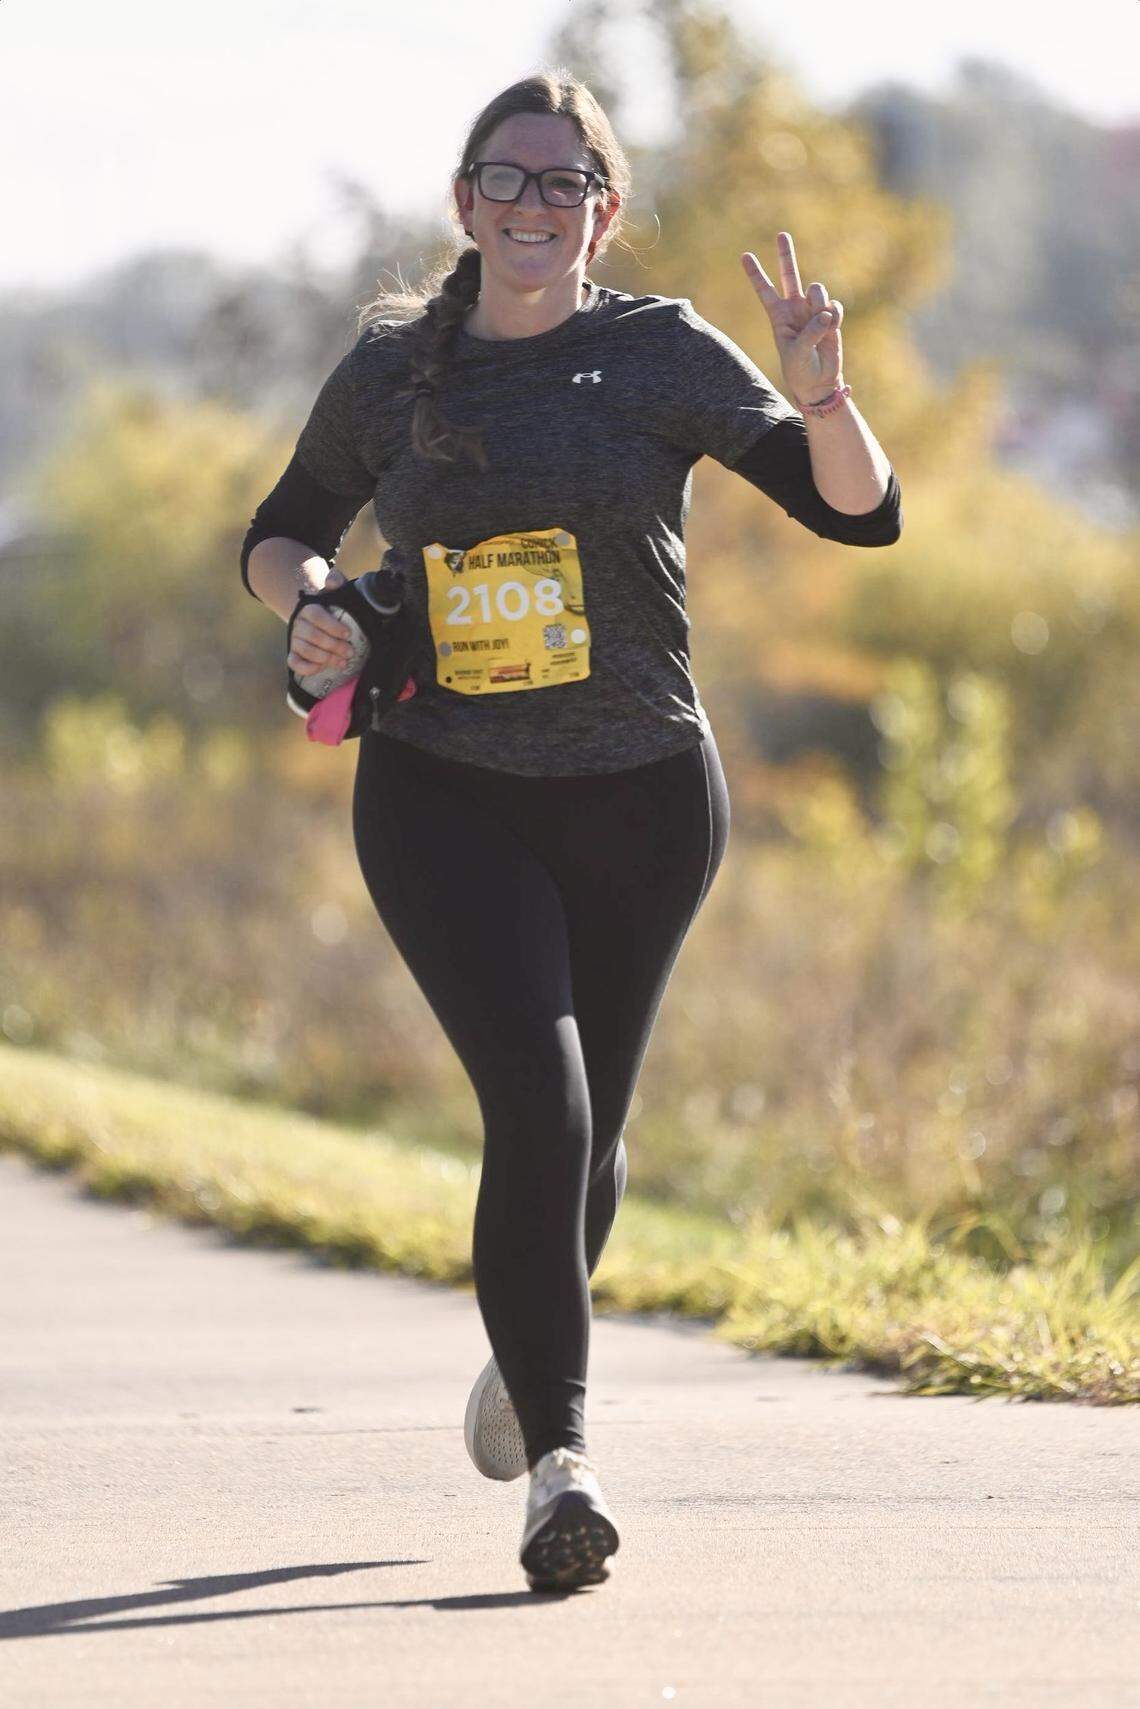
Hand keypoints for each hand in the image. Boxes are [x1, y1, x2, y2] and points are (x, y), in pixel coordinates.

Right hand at [286, 571, 356, 675]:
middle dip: (333, 645)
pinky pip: (294, 663)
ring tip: (342, 662)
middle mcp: (298, 624)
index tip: (348, 634)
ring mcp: (295, 640)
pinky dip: (306, 667)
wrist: (321, 620)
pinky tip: (321, 668)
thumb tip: (332, 581)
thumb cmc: (333, 607)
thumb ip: (336, 581)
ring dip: (325, 658)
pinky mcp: (294, 654)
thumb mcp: (337, 592)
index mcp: (308, 608)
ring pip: (305, 650)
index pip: (316, 616)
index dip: (332, 626)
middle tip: (350, 652)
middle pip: (312, 635)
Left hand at [741, 233, 843, 406]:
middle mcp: (795, 308)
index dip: (756, 274)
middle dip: (785, 255)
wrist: (819, 382)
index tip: (745, 256)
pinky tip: (832, 328)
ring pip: (817, 289)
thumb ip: (810, 330)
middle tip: (781, 235)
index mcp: (778, 316)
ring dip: (819, 302)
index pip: (765, 291)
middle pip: (789, 275)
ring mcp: (813, 309)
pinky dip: (834, 316)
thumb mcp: (797, 352)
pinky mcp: (831, 315)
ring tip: (820, 322)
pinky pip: (834, 305)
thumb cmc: (800, 370)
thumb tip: (826, 312)